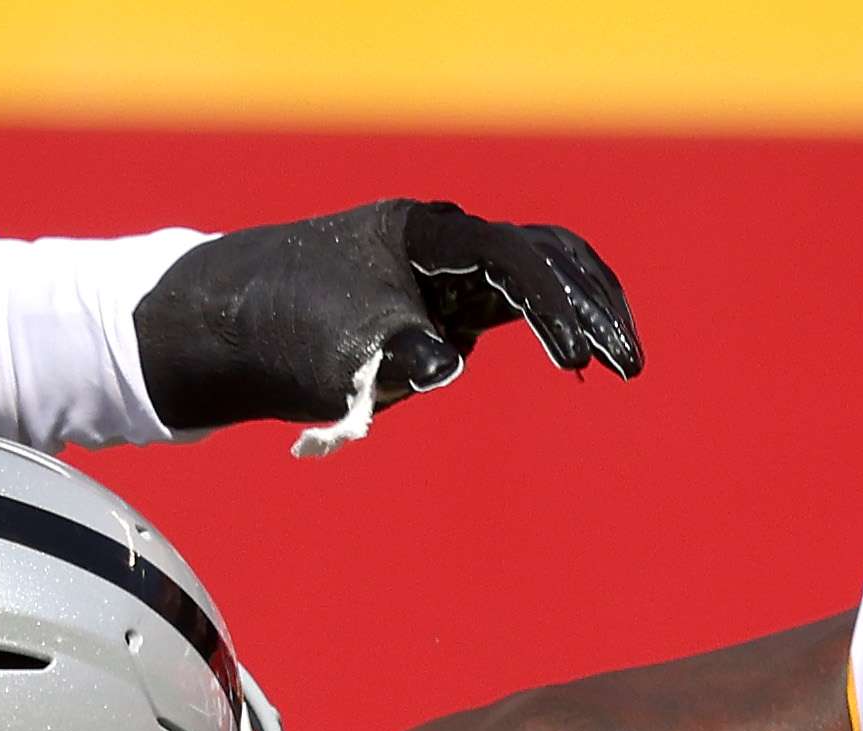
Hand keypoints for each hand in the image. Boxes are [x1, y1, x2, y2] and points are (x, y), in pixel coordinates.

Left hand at [136, 200, 639, 450]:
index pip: (510, 258)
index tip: (575, 362)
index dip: (551, 308)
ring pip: (544, 274)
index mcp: (422, 233)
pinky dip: (556, 325)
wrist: (233, 325)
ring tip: (620, 363)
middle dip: (592, 306)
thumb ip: (398, 351)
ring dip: (585, 312)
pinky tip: (578, 361)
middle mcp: (445, 243)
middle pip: (547, 255)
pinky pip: (521, 303)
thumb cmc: (283, 328)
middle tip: (629, 365)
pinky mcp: (450, 304)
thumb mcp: (340, 346)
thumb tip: (449, 359)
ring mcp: (450, 273)